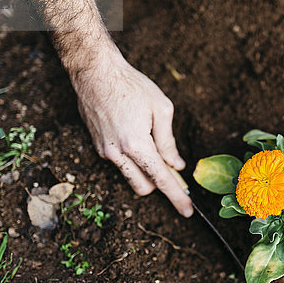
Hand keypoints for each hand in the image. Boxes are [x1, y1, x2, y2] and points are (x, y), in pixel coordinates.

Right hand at [71, 51, 192, 216]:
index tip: (188, 211)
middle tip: (173, 167)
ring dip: (144, 171)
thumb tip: (176, 165)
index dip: (176, 197)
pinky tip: (136, 134)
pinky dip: (132, 159)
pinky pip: (120, 163)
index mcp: (136, 145)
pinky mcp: (97, 146)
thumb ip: (169, 141)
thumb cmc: (132, 86)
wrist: (95, 72)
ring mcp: (105, 152)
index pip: (161, 180)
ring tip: (152, 143)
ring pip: (130, 177)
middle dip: (159, 183)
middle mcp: (117, 154)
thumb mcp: (161, 109)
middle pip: (144, 187)